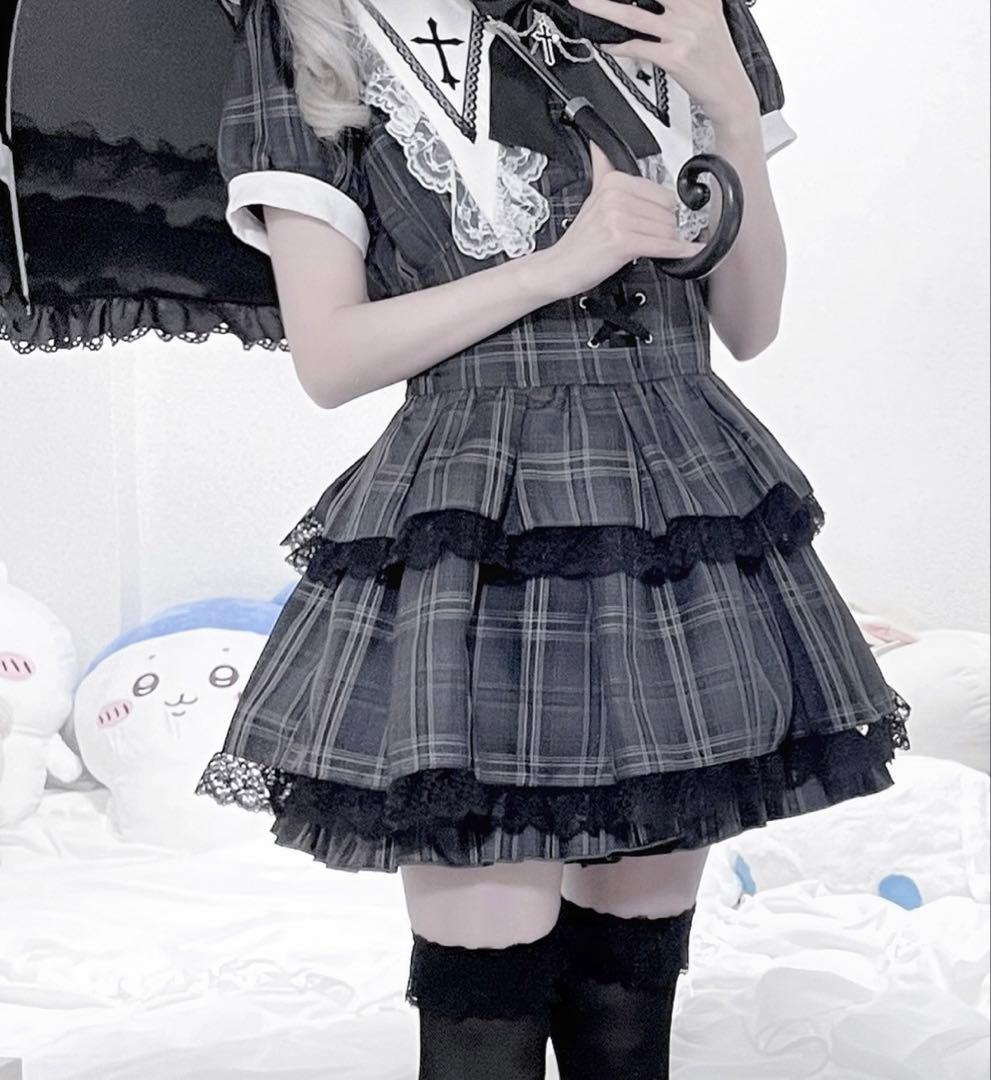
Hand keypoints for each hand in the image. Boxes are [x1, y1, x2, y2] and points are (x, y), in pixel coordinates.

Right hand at [534, 140, 703, 300]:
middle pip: (668, 212)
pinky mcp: (622, 242)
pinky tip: (686, 252)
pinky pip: (662, 245)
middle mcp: (616, 197)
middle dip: (667, 229)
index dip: (665, 213)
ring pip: (667, 230)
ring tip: (650, 248)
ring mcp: (618, 219)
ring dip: (668, 244)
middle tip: (651, 239)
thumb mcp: (591, 197)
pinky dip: (677, 252)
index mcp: (613, 181)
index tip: (660, 222)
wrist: (561, 266)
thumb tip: (598, 146)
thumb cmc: (580, 240)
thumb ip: (601, 169)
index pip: (663, 194)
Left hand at [567, 0, 758, 125]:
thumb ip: (687, 3)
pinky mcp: (675, 57)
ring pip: (634, 16)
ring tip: (582, 3)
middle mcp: (694, 10)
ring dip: (603, 8)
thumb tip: (651, 2)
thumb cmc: (715, 59)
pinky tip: (605, 45)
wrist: (730, 93)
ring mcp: (683, 33)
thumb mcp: (708, 19)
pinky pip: (637, 47)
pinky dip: (617, 46)